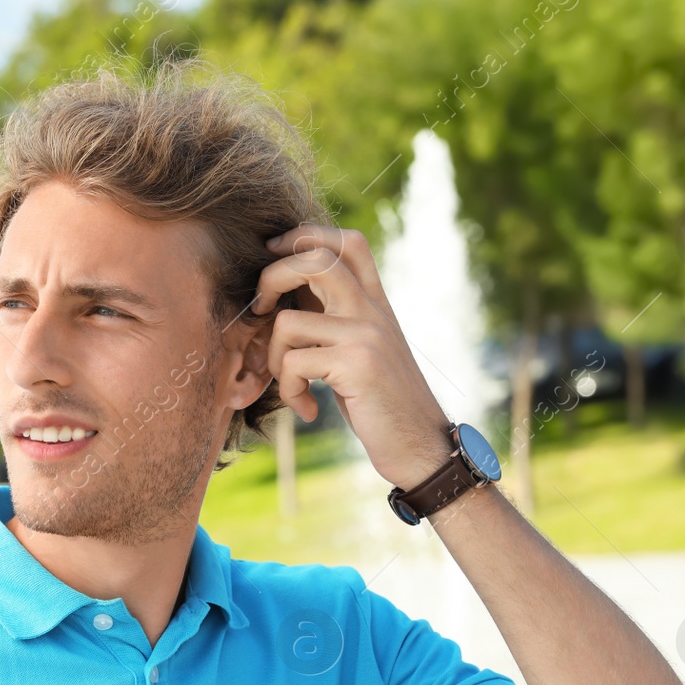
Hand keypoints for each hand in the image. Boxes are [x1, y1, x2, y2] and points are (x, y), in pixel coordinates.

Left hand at [254, 224, 452, 488]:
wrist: (422, 448)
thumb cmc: (382, 404)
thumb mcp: (363, 352)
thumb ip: (337, 320)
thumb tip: (284, 297)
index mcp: (376, 302)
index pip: (346, 241)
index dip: (304, 236)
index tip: (274, 255)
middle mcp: (373, 310)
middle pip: (315, 258)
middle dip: (271, 277)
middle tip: (262, 310)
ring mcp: (366, 334)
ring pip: (288, 321)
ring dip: (275, 359)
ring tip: (293, 383)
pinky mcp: (356, 364)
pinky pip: (293, 364)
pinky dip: (290, 392)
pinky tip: (309, 409)